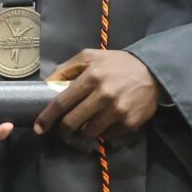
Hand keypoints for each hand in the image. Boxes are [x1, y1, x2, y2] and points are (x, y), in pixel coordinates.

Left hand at [34, 49, 158, 139]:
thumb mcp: (90, 56)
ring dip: (83, 131)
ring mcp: (117, 111)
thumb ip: (67, 68)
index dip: (47, 117)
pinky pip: (107, 135)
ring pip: (89, 132)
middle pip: (73, 121)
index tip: (39, 127)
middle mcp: (104, 95)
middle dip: (63, 129)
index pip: (62, 102)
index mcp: (91, 77)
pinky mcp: (129, 123)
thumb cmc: (116, 64)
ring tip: (85, 124)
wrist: (152, 72)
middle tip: (62, 129)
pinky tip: (104, 123)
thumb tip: (48, 83)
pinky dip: (102, 132)